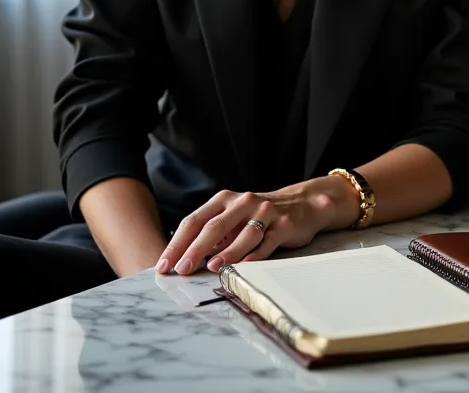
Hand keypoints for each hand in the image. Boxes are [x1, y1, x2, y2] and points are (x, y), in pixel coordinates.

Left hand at [155, 176, 359, 274]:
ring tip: (211, 268)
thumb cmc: (260, 216)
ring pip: (242, 234)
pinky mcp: (284, 225)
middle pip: (214, 226)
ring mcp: (265, 212)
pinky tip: (244, 267)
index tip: (165, 264)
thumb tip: (185, 257)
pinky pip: (267, 242)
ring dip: (226, 253)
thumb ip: (214, 233)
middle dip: (195, 249)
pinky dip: (254, 255)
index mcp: (225, 199)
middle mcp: (243, 202)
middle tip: (181, 269)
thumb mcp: (234, 217)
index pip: (195, 220)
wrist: (303, 203)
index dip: (178, 242)